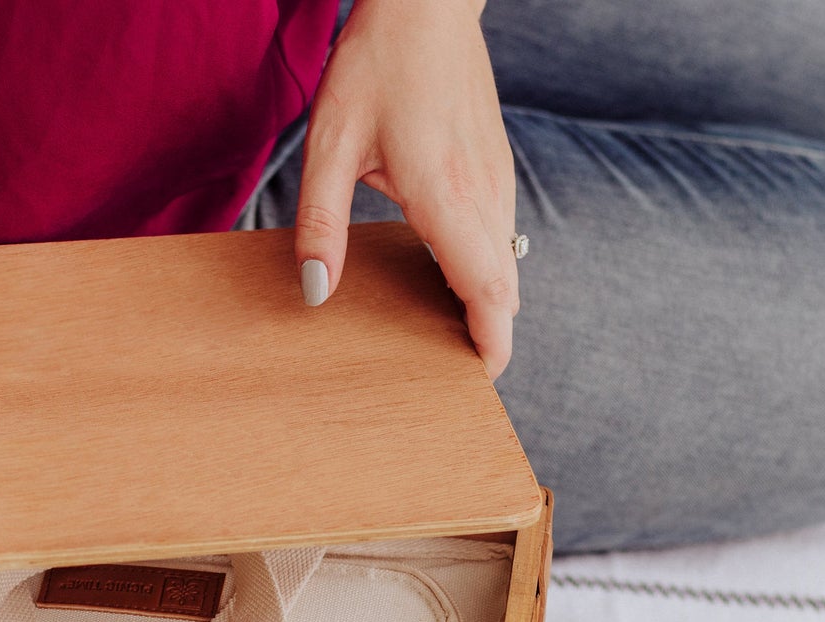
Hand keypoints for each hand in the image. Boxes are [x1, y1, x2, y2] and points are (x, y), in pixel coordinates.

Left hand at [295, 0, 517, 378]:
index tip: (476, 380)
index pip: (488, 291)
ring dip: (485, 304)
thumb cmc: (376, 65)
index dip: (490, 344)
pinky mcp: (496, 168)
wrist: (428, 4)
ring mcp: (497, 180)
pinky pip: (500, 237)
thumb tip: (317, 294)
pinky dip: (485, 271)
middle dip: (485, 336)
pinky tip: (443, 278)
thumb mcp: (330, 144)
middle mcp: (484, 194)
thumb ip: (321, 224)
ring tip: (441, 337)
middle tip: (445, 375)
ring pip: (507, 265)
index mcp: (447, 196)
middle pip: (504, 289)